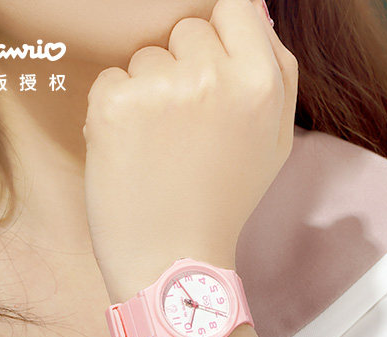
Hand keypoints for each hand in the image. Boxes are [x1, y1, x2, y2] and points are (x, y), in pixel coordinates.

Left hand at [83, 0, 297, 303]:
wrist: (173, 262)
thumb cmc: (222, 204)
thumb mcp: (273, 142)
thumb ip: (276, 71)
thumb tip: (252, 9)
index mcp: (261, 82)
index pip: (231, 7)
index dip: (216, 40)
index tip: (207, 77)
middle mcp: (213, 76)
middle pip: (186, 30)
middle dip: (181, 69)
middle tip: (184, 131)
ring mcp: (160, 90)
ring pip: (145, 56)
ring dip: (146, 93)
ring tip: (158, 149)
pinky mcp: (115, 107)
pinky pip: (110, 81)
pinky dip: (114, 112)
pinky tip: (131, 153)